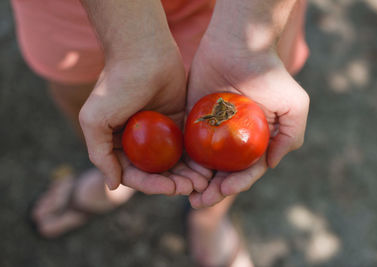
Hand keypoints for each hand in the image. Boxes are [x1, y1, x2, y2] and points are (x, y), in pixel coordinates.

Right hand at [79, 40, 210, 194]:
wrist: (144, 52)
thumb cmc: (117, 85)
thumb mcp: (95, 119)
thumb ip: (100, 154)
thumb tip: (112, 186)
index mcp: (117, 144)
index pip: (134, 174)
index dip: (152, 185)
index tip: (170, 189)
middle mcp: (137, 142)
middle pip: (156, 172)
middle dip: (174, 183)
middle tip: (193, 188)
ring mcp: (158, 134)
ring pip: (173, 163)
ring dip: (187, 175)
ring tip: (203, 183)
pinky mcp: (176, 123)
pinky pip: (186, 147)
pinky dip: (195, 160)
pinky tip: (207, 168)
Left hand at [186, 31, 308, 207]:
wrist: (238, 45)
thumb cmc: (269, 75)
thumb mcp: (294, 105)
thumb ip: (291, 137)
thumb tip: (271, 164)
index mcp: (257, 141)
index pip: (247, 170)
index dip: (236, 184)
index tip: (223, 190)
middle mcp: (235, 140)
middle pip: (223, 172)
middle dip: (213, 190)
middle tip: (198, 201)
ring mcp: (214, 131)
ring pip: (204, 163)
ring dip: (196, 182)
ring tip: (186, 194)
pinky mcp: (195, 120)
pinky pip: (187, 143)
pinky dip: (183, 160)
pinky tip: (175, 171)